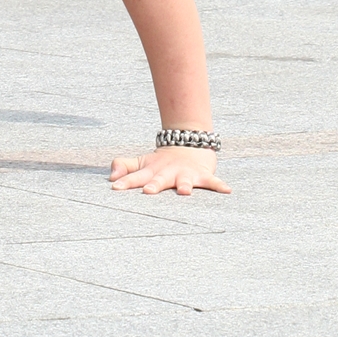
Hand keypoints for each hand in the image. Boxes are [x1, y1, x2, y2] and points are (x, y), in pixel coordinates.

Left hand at [109, 147, 230, 197]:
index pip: (136, 177)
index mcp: (152, 170)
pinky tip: (227, 190)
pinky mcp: (202, 175)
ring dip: (185, 185)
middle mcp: (168, 172)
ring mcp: (185, 173)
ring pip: (184, 180)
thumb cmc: (161, 162)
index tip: (114, 187)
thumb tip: (110, 176)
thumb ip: (125, 167)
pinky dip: (219, 185)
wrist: (188, 145)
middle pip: (160, 179)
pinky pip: (212, 182)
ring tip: (184, 191)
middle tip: (148, 191)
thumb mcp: (142, 163)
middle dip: (154, 185)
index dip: (125, 181)